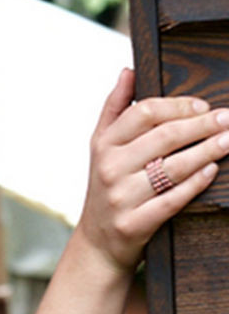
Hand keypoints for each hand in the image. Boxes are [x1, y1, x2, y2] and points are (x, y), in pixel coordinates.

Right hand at [77, 68, 228, 273]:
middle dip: (202, 125)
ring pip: (173, 167)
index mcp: (104, 144)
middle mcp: (110, 168)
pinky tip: (212, 169)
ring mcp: (122, 197)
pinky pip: (173, 200)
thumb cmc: (107, 186)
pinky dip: (196, 183)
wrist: (98, 242)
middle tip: (228, 118)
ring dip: (207, 150)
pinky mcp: (135, 224)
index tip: (203, 104)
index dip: (177, 106)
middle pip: (164, 138)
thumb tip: (128, 71)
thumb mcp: (101, 146)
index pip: (144, 113)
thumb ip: (115, 107)